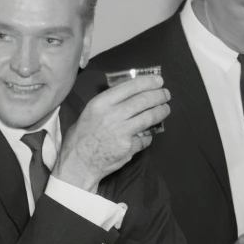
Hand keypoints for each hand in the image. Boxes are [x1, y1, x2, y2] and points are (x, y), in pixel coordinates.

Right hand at [55, 76, 170, 191]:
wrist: (78, 163)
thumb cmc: (81, 136)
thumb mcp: (90, 112)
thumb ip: (108, 104)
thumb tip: (129, 95)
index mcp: (101, 103)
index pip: (130, 87)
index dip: (147, 82)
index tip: (158, 80)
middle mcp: (112, 115)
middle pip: (143, 101)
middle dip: (158, 96)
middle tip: (166, 94)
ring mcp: (122, 132)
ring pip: (148, 117)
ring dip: (160, 112)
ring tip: (165, 109)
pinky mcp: (128, 147)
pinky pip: (145, 138)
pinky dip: (148, 136)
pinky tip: (148, 134)